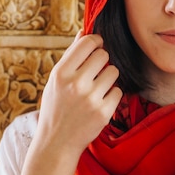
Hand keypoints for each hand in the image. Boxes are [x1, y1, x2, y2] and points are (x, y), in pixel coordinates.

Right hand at [35, 31, 121, 158]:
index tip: (98, 46)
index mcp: (61, 73)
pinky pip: (118, 91)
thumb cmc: (56, 107)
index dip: (96, 41)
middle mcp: (76, 83)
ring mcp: (91, 98)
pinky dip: (112, 95)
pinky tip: (100, 102)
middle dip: (102, 61)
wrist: (57, 142)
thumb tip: (84, 33)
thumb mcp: (56, 81)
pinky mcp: (104, 112)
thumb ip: (71, 57)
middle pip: (104, 55)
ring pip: (114, 72)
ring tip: (96, 89)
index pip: (88, 42)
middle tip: (94, 73)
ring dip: (109, 78)